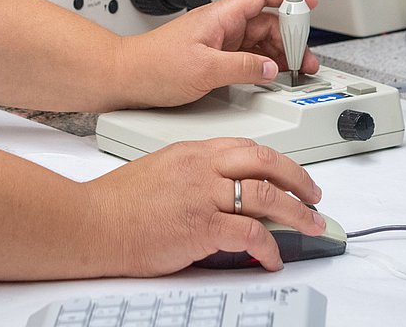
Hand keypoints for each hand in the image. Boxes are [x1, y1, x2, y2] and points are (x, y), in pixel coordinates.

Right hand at [87, 137, 324, 274]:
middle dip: (298, 179)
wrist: (91, 222)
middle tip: (314, 196)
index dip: (277, 161)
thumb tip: (220, 194)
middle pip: (265, 162)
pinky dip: (269, 247)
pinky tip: (272, 259)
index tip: (290, 175)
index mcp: (192, 152)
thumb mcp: (160, 171)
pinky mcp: (201, 227)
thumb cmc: (117, 204)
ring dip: (296, 212)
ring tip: (310, 225)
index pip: (246, 147)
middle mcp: (201, 167)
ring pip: (265, 195)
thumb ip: (193, 176)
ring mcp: (202, 195)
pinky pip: (250, 234)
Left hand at [111, 0, 320, 109]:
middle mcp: (221, 24)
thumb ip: (242, 67)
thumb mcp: (204, 69)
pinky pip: (248, 54)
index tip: (309, 3)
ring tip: (296, 69)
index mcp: (219, 16)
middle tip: (306, 58)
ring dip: (280, 53)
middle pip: (266, 21)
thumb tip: (271, 67)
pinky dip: (264, 63)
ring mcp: (218, 40)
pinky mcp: (214, 56)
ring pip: (259, 39)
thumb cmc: (153, 66)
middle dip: (291, 37)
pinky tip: (273, 75)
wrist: (126, 77)